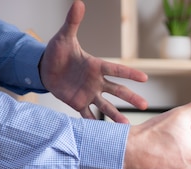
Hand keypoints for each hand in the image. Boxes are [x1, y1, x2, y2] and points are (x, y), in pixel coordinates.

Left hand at [40, 0, 147, 122]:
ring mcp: (89, 94)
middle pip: (117, 90)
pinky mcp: (78, 103)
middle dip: (130, 98)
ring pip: (106, 106)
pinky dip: (95, 123)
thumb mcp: (64, 37)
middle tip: (144, 105)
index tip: (144, 78)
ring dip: (116, 115)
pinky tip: (104, 134)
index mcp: (96, 66)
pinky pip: (88, 114)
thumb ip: (73, 22)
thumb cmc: (57, 52)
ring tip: (127, 126)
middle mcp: (96, 82)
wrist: (45, 68)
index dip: (129, 74)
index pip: (116, 69)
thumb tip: (79, 2)